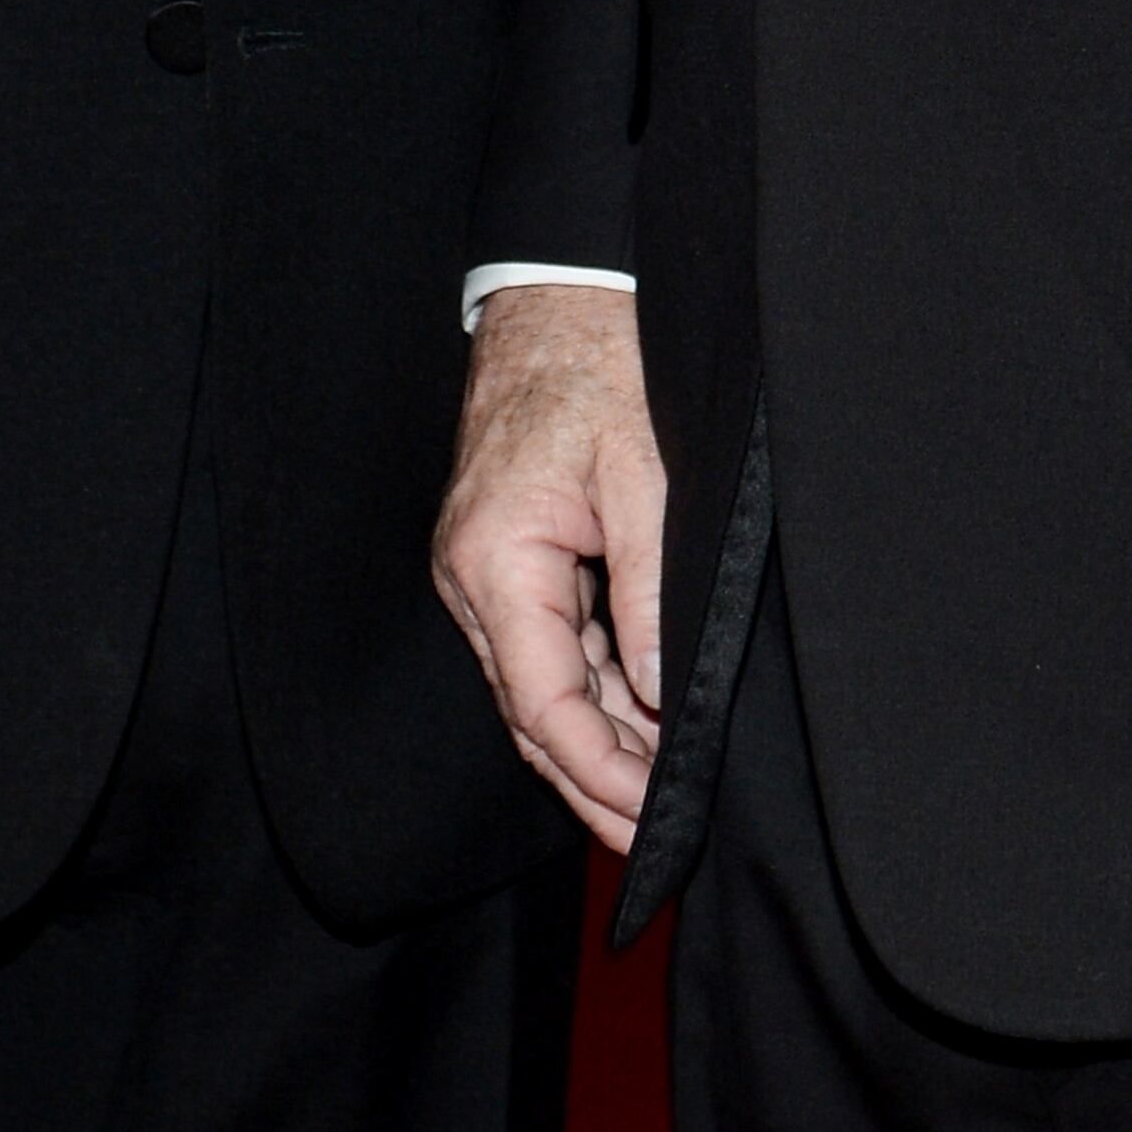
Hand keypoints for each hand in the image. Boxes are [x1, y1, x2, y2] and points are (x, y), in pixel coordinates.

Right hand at [432, 279, 668, 855]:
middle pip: (533, 712)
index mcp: (493, 561)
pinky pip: (549, 644)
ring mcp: (485, 568)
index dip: (598, 771)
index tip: (652, 817)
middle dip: (595, 781)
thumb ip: (649, 591)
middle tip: (657, 840)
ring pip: (540, 685)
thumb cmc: (600, 365)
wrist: (561, 291)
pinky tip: (639, 725)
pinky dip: (593, 691)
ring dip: (597, 743)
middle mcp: (473, 577)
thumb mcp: (645, 475)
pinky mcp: (510, 555)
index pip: (543, 704)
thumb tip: (658, 694)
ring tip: (658, 799)